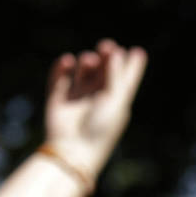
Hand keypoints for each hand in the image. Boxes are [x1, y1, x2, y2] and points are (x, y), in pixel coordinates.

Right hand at [43, 41, 148, 178]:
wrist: (73, 150)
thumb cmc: (100, 128)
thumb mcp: (115, 101)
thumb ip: (116, 75)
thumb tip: (116, 52)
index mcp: (116, 102)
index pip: (126, 80)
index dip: (132, 66)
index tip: (137, 51)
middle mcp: (97, 98)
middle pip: (104, 70)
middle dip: (106, 56)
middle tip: (107, 47)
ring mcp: (77, 97)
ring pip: (84, 70)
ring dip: (87, 61)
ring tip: (89, 61)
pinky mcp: (58, 99)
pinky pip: (60, 77)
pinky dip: (63, 66)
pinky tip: (68, 61)